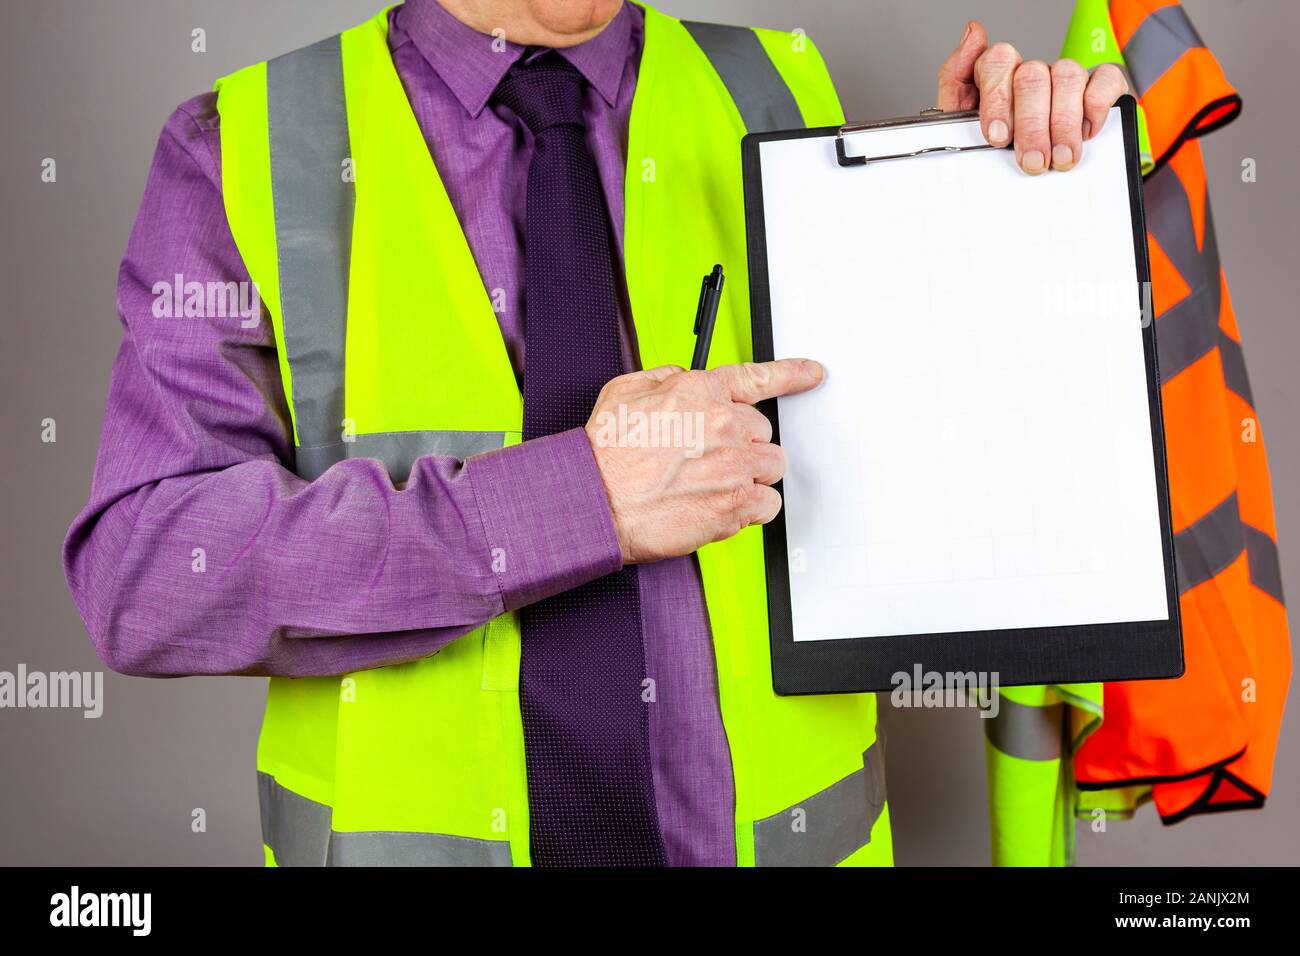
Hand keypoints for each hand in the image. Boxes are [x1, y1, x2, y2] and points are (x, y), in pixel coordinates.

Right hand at [585, 359, 823, 563]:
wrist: (594, 502)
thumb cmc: (603, 456)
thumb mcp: (624, 392)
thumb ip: (662, 379)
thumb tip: (682, 379)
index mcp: (699, 391)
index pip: (758, 377)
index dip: (791, 375)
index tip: (811, 374)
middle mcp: (722, 423)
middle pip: (762, 431)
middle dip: (742, 445)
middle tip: (709, 461)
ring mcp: (734, 463)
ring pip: (771, 466)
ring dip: (750, 476)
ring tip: (712, 486)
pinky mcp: (736, 502)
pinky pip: (769, 503)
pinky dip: (751, 509)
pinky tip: (720, 508)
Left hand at [937, 20, 1128, 173]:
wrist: (1022, 171)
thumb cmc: (993, 144)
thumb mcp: (960, 122)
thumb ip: (956, 79)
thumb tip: (973, 32)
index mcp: (997, 75)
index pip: (997, 62)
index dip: (997, 100)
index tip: (997, 136)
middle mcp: (1032, 71)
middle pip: (1032, 76)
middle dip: (1031, 125)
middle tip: (1032, 159)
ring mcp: (1064, 76)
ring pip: (1066, 76)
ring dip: (1062, 123)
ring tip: (1058, 157)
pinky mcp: (1099, 85)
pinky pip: (1105, 78)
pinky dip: (1095, 106)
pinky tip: (1086, 132)